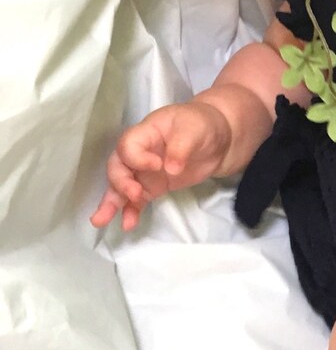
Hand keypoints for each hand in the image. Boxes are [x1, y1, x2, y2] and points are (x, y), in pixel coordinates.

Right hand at [90, 102, 232, 231]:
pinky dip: (130, 211)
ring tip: (101, 220)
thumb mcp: (194, 129)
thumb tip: (170, 170)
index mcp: (146, 132)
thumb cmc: (202, 125)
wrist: (219, 139)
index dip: (137, 158)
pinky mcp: (153, 186)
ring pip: (120, 186)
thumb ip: (181, 147)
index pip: (128, 145)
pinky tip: (127, 224)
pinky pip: (136, 200)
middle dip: (120, 182)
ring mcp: (144, 171)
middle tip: (134, 194)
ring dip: (112, 203)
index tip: (157, 165)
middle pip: (118, 166)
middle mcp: (139, 152)